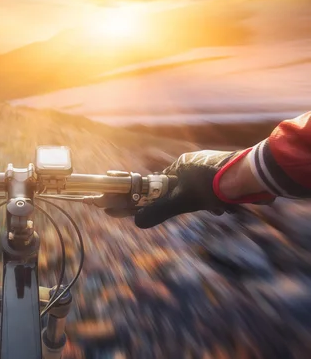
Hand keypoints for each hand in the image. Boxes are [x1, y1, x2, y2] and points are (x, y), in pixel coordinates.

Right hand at [134, 150, 272, 228]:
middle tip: (199, 209)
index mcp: (182, 164)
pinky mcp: (230, 169)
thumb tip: (137, 222)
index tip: (167, 206)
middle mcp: (196, 161)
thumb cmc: (209, 187)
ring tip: (219, 209)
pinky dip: (223, 197)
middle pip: (186, 186)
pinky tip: (230, 205)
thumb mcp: (181, 201)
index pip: (165, 179)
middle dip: (193, 202)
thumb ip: (160, 211)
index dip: (164, 195)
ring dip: (211, 202)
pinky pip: (220, 186)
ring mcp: (214, 164)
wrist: (246, 177)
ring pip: (205, 188)